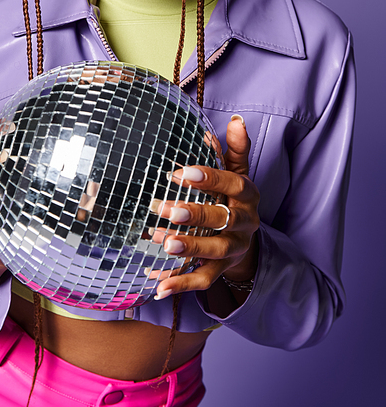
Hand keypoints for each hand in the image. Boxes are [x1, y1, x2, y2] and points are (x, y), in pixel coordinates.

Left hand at [151, 115, 259, 301]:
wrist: (248, 239)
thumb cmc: (233, 197)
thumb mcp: (237, 171)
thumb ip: (234, 149)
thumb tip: (236, 121)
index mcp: (248, 196)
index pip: (234, 184)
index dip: (210, 178)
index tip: (182, 173)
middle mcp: (245, 223)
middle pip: (223, 220)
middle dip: (194, 215)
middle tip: (165, 209)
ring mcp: (234, 248)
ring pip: (214, 252)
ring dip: (189, 248)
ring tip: (163, 243)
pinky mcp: (222, 269)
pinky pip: (203, 280)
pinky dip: (181, 283)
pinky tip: (158, 284)